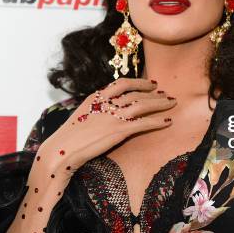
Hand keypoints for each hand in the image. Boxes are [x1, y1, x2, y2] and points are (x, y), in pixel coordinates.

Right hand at [32, 77, 176, 177]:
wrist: (62, 150)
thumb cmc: (69, 138)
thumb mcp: (82, 116)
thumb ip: (95, 110)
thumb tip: (106, 111)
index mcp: (96, 97)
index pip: (122, 83)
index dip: (139, 82)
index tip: (150, 84)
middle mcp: (107, 102)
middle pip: (136, 93)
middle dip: (153, 93)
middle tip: (165, 93)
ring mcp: (113, 116)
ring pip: (143, 104)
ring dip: (159, 103)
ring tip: (171, 103)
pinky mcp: (119, 130)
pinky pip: (144, 123)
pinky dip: (158, 121)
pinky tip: (167, 121)